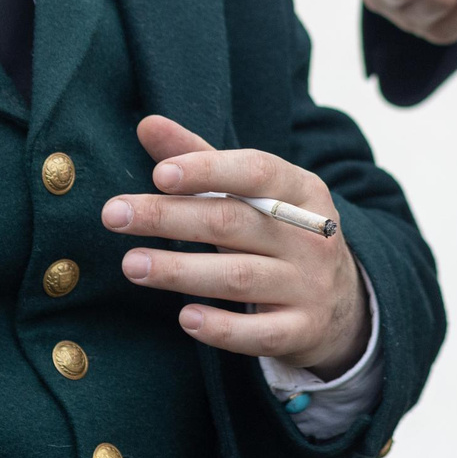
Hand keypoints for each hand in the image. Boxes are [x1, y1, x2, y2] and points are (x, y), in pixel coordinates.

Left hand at [104, 115, 369, 375]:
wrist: (342, 302)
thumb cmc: (279, 234)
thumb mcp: (254, 193)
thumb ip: (200, 158)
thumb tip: (147, 124)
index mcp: (301, 190)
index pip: (257, 171)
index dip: (208, 169)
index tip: (159, 173)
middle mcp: (310, 235)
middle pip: (235, 222)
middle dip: (171, 217)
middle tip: (114, 214)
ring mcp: (309, 284)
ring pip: (240, 277)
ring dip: (182, 271)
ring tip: (131, 264)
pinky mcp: (302, 330)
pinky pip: (261, 333)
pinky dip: (222, 327)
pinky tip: (185, 318)